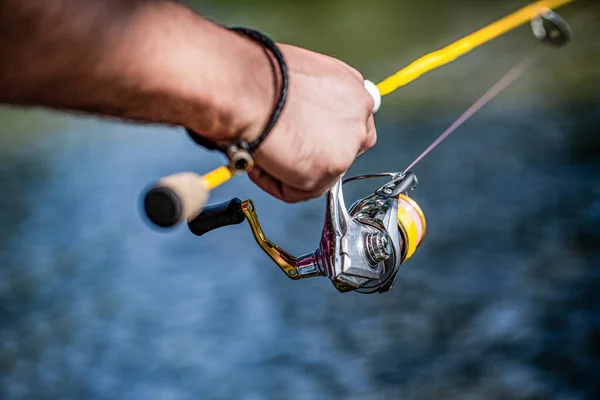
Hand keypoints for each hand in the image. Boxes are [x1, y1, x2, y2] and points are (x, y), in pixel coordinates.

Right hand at [245, 44, 376, 202]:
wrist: (247, 88)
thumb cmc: (260, 76)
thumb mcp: (299, 76)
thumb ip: (311, 101)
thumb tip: (298, 116)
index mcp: (352, 89)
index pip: (349, 123)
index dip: (321, 135)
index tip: (300, 137)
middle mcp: (358, 115)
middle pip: (342, 150)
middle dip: (312, 156)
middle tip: (283, 151)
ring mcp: (348, 145)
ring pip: (320, 174)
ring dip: (290, 170)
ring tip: (264, 153)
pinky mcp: (330, 170)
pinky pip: (298, 191)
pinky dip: (274, 183)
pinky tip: (261, 162)